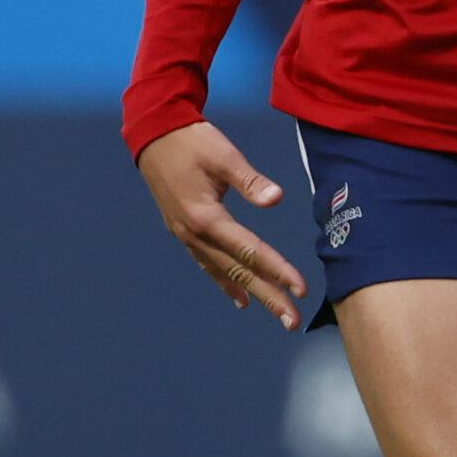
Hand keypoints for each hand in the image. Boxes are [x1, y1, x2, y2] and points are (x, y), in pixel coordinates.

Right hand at [136, 122, 307, 329]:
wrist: (155, 136)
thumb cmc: (193, 142)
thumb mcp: (224, 156)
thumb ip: (250, 180)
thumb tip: (276, 199)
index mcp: (206, 218)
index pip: (250, 251)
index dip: (277, 270)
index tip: (301, 288)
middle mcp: (194, 234)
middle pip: (238, 271)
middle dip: (267, 296)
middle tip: (292, 320)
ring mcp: (186, 236)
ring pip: (223, 272)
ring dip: (250, 292)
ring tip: (273, 312)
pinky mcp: (184, 231)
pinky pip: (208, 264)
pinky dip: (225, 282)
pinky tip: (239, 297)